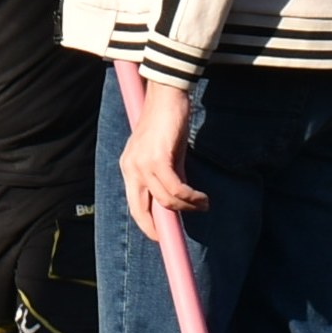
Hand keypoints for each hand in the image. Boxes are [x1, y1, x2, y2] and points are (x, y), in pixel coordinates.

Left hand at [112, 61, 207, 240]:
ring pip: (164, 200)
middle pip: (140, 209)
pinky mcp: (157, 158)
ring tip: (203, 205)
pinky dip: (191, 197)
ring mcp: (141, 164)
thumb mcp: (166, 154)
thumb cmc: (167, 123)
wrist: (167, 95)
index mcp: (128, 167)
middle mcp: (130, 168)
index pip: (134, 204)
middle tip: (176, 236)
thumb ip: (170, 176)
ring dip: (186, 207)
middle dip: (157, 227)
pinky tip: (202, 198)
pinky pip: (175, 188)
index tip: (160, 237)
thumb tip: (181, 200)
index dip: (145, 224)